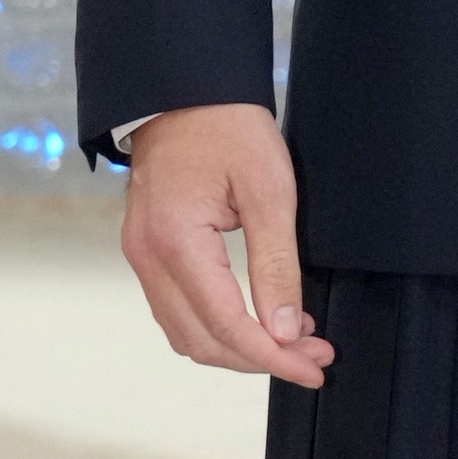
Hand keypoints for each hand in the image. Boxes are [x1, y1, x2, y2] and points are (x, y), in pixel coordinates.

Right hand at [119, 101, 333, 387]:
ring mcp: (141, 255)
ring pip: (187, 332)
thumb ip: (276, 265)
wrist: (183, 90)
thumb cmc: (227, 127)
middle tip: (315, 353)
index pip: (226, 325)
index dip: (273, 358)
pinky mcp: (148, 250)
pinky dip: (219, 324)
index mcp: (176, 242)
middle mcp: (147, 257)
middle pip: (202, 341)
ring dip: (240, 346)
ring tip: (295, 338)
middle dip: (261, 358)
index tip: (314, 368)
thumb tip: (282, 330)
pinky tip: (262, 316)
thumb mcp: (270, 191)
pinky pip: (179, 309)